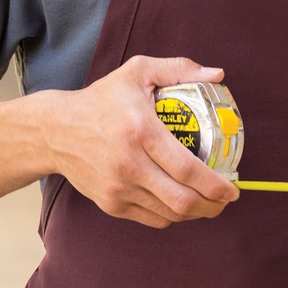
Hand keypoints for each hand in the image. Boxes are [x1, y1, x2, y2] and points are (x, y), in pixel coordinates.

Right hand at [41, 56, 238, 229]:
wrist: (55, 130)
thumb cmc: (101, 100)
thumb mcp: (137, 72)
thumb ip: (178, 69)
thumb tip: (217, 74)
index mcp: (140, 132)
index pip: (186, 169)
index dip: (215, 184)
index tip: (232, 187)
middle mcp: (129, 164)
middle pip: (181, 200)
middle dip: (212, 207)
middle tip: (225, 201)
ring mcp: (118, 188)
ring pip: (169, 213)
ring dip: (195, 213)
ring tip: (209, 204)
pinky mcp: (110, 203)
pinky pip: (152, 218)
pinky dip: (172, 216)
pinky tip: (181, 204)